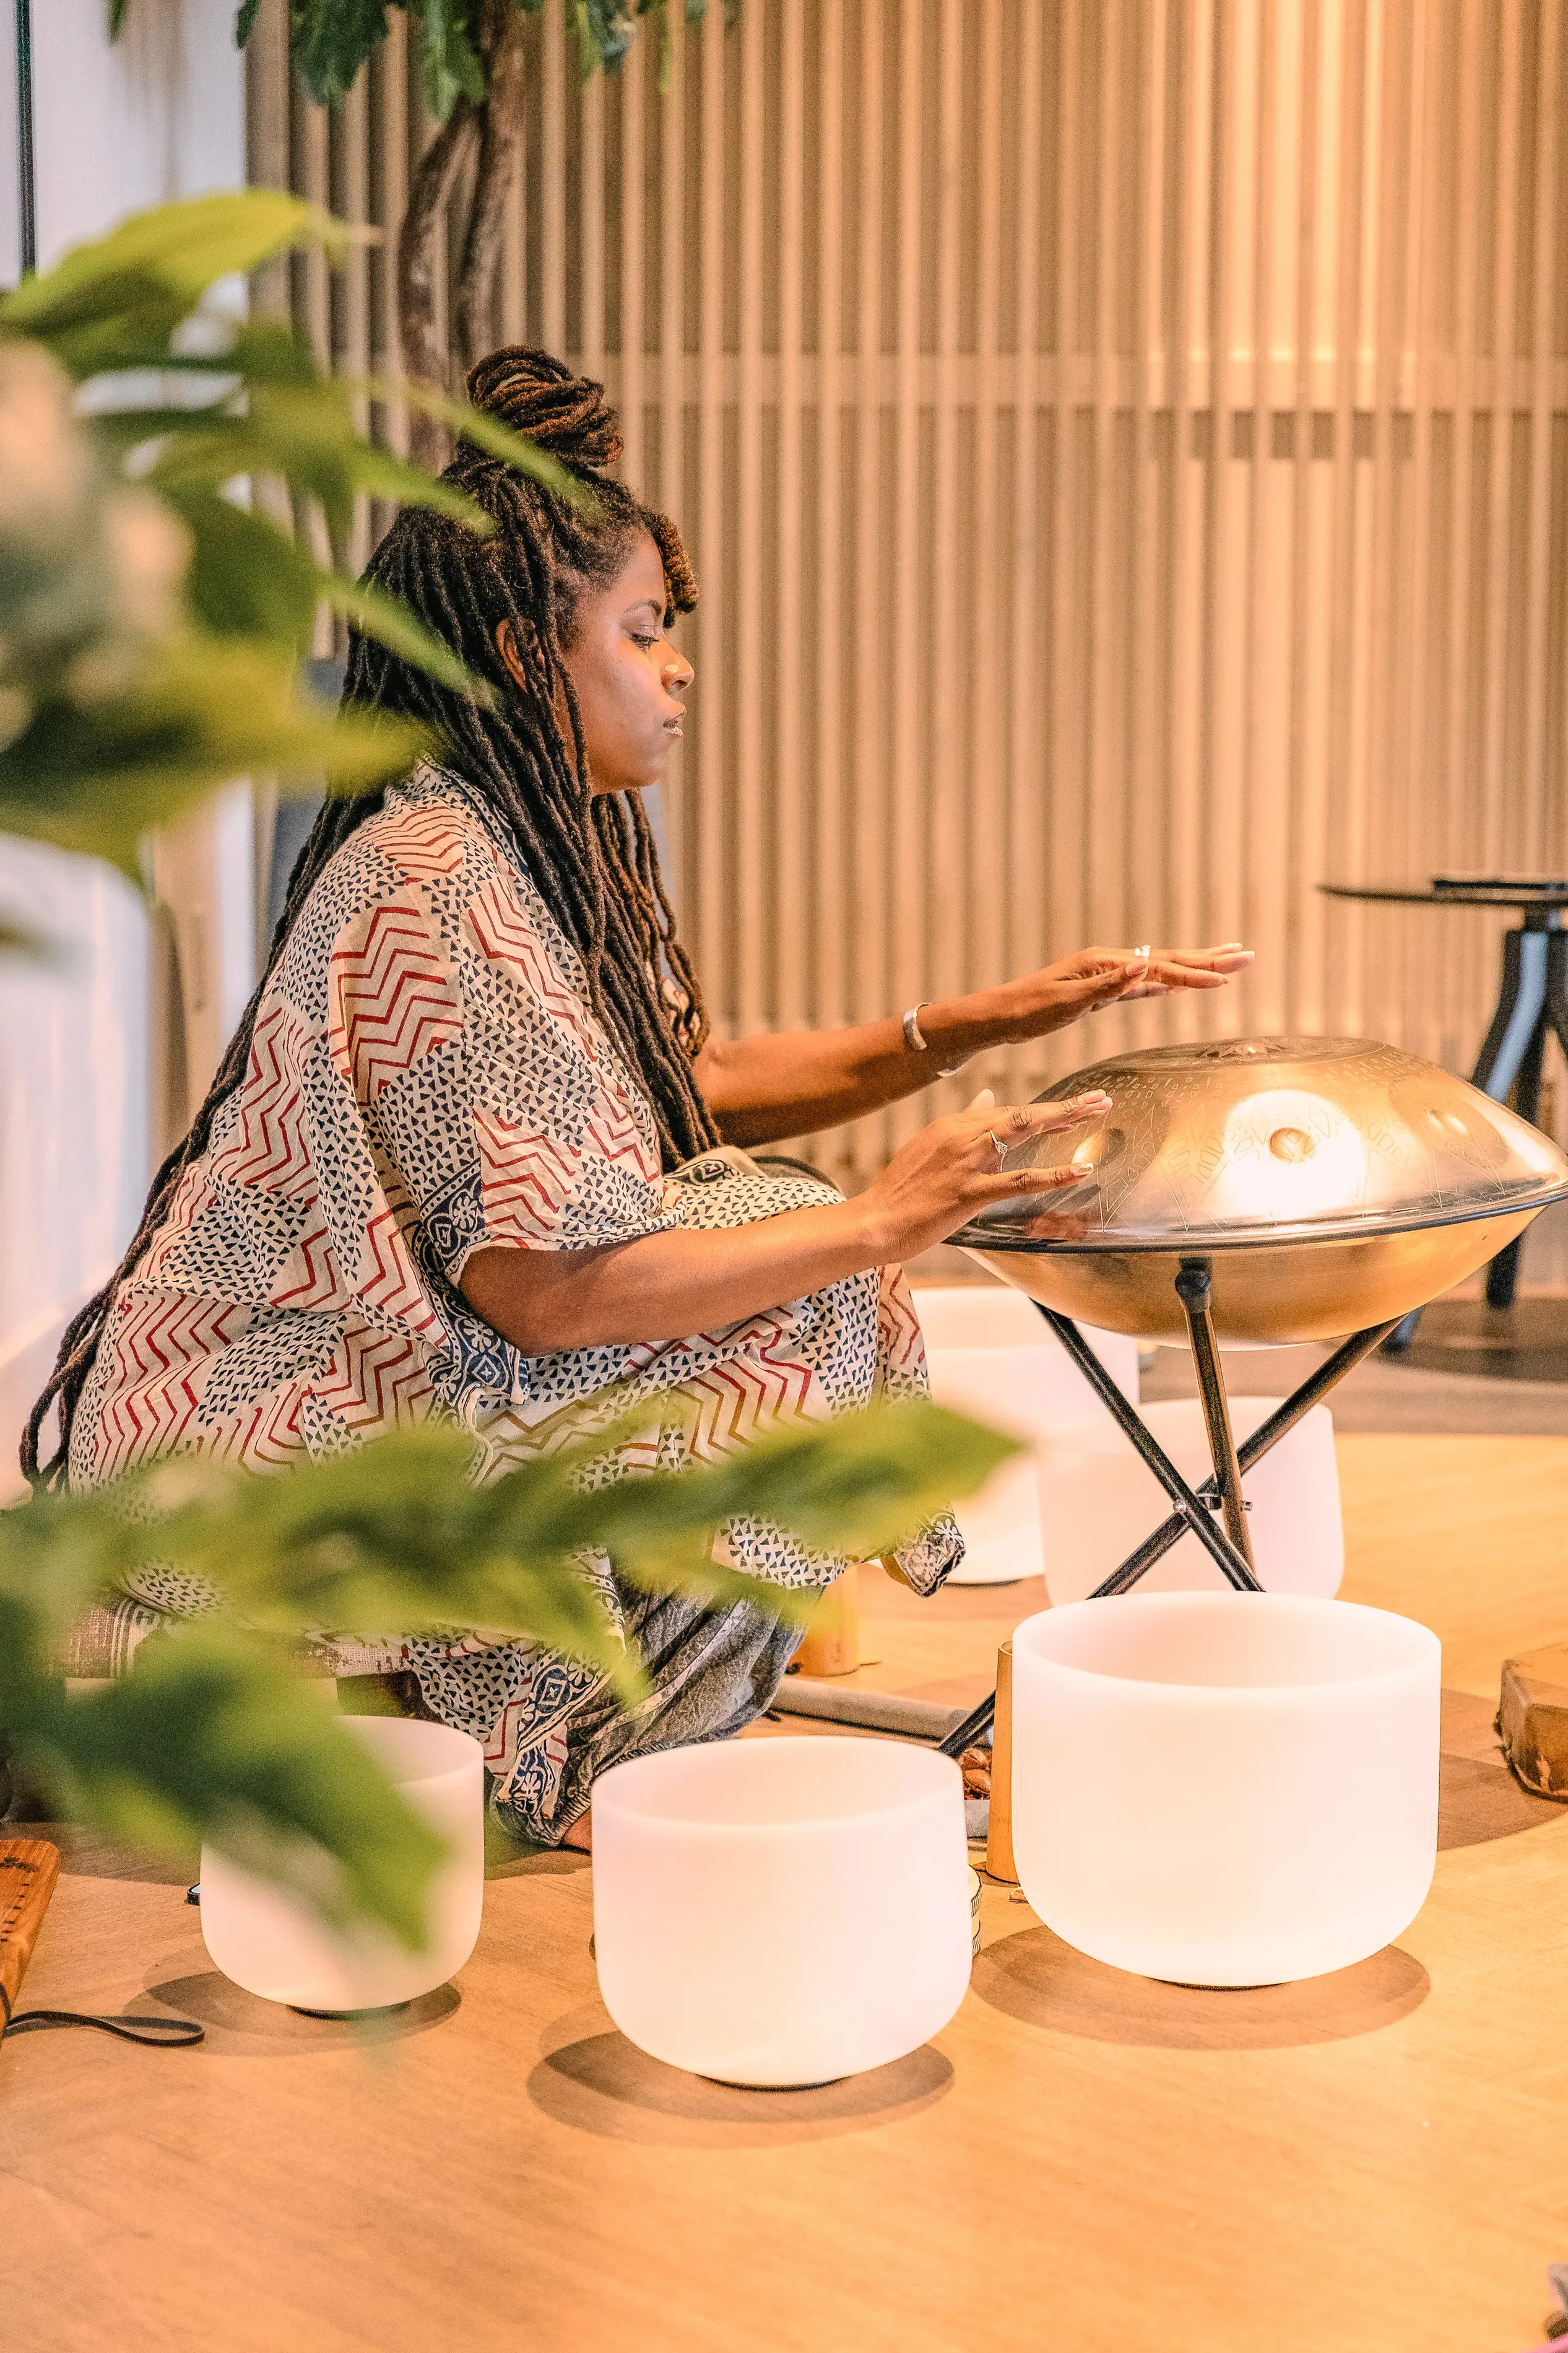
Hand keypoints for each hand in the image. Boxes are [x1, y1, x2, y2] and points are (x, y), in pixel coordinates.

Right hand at [858, 1086, 1109, 1261]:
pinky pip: (1018, 1181)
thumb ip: (963, 1126)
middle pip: (1021, 1114)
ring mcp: (966, 1163)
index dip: (1045, 1111)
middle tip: (1101, 1099)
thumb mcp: (931, 1148)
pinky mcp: (969, 1193)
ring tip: (1096, 1114)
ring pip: (1021, 1132)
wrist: (876, 1220)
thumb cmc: (903, 1191)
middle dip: (1064, 1107)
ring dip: (1063, 1120)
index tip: (1077, 1108)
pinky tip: (1080, 1170)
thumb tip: (988, 1098)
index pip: (1007, 1112)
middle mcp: (961, 1136)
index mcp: (953, 1126)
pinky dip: (1053, 1174)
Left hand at [1000, 942, 1253, 1038]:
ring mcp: (1108, 975)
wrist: (1000, 1015)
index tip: (1227, 978)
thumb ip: (1106, 986)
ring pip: (1160, 969)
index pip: (1159, 968)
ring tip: (1225, 961)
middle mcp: (1110, 963)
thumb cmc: (1028, 1009)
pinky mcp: (1102, 990)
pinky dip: (1169, 982)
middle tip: (1245, 954)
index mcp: (1104, 963)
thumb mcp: (1066, 1000)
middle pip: (1168, 959)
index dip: (1194, 974)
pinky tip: (1180, 984)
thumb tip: (1142, 967)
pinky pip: (1145, 984)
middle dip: (1208, 959)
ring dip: (1193, 967)